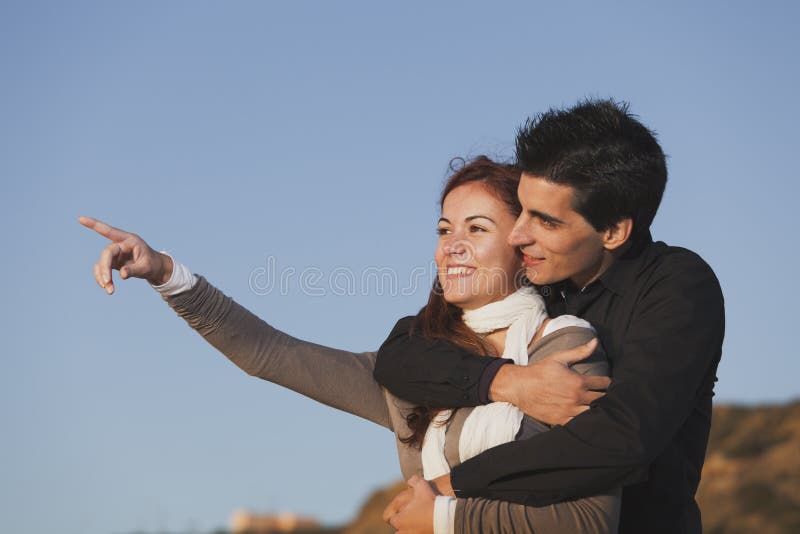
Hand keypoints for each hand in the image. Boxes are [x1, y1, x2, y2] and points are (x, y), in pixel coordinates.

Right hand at [78, 216, 172, 293]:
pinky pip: (101, 269)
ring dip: (103, 276)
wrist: (155, 268)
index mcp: (130, 241)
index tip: (80, 219)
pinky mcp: (111, 261)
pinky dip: (102, 278)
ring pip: (102, 263)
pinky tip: (107, 287)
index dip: (94, 225)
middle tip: (107, 282)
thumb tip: (121, 274)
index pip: (110, 231)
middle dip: (105, 268)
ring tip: (110, 291)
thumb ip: (134, 270)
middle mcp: (120, 245)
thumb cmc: (152, 264)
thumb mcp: (146, 268)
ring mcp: (115, 253)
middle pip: (106, 253)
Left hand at [384, 475, 436, 533]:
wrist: (446, 517)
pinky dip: (418, 531)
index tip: (403, 510)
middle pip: (397, 529)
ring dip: (408, 529)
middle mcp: (402, 531)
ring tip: (417, 523)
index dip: (396, 513)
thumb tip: (410, 481)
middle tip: (410, 517)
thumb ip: (414, 480)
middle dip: (402, 523)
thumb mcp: (421, 486)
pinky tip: (424, 527)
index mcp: (398, 520)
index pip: (388, 518)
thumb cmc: (431, 502)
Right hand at [489, 338, 609, 425]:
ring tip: (600, 407)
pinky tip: (587, 416)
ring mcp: (569, 410)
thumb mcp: (558, 358)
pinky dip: (586, 420)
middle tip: (609, 395)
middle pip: (602, 400)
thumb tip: (595, 341)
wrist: (519, 387)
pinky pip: (581, 423)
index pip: (604, 383)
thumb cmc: (539, 371)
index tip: (608, 383)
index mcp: (577, 381)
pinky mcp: (562, 420)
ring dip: (599, 410)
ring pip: (594, 413)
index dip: (609, 383)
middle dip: (607, 396)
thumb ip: (579, 351)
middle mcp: (576, 397)